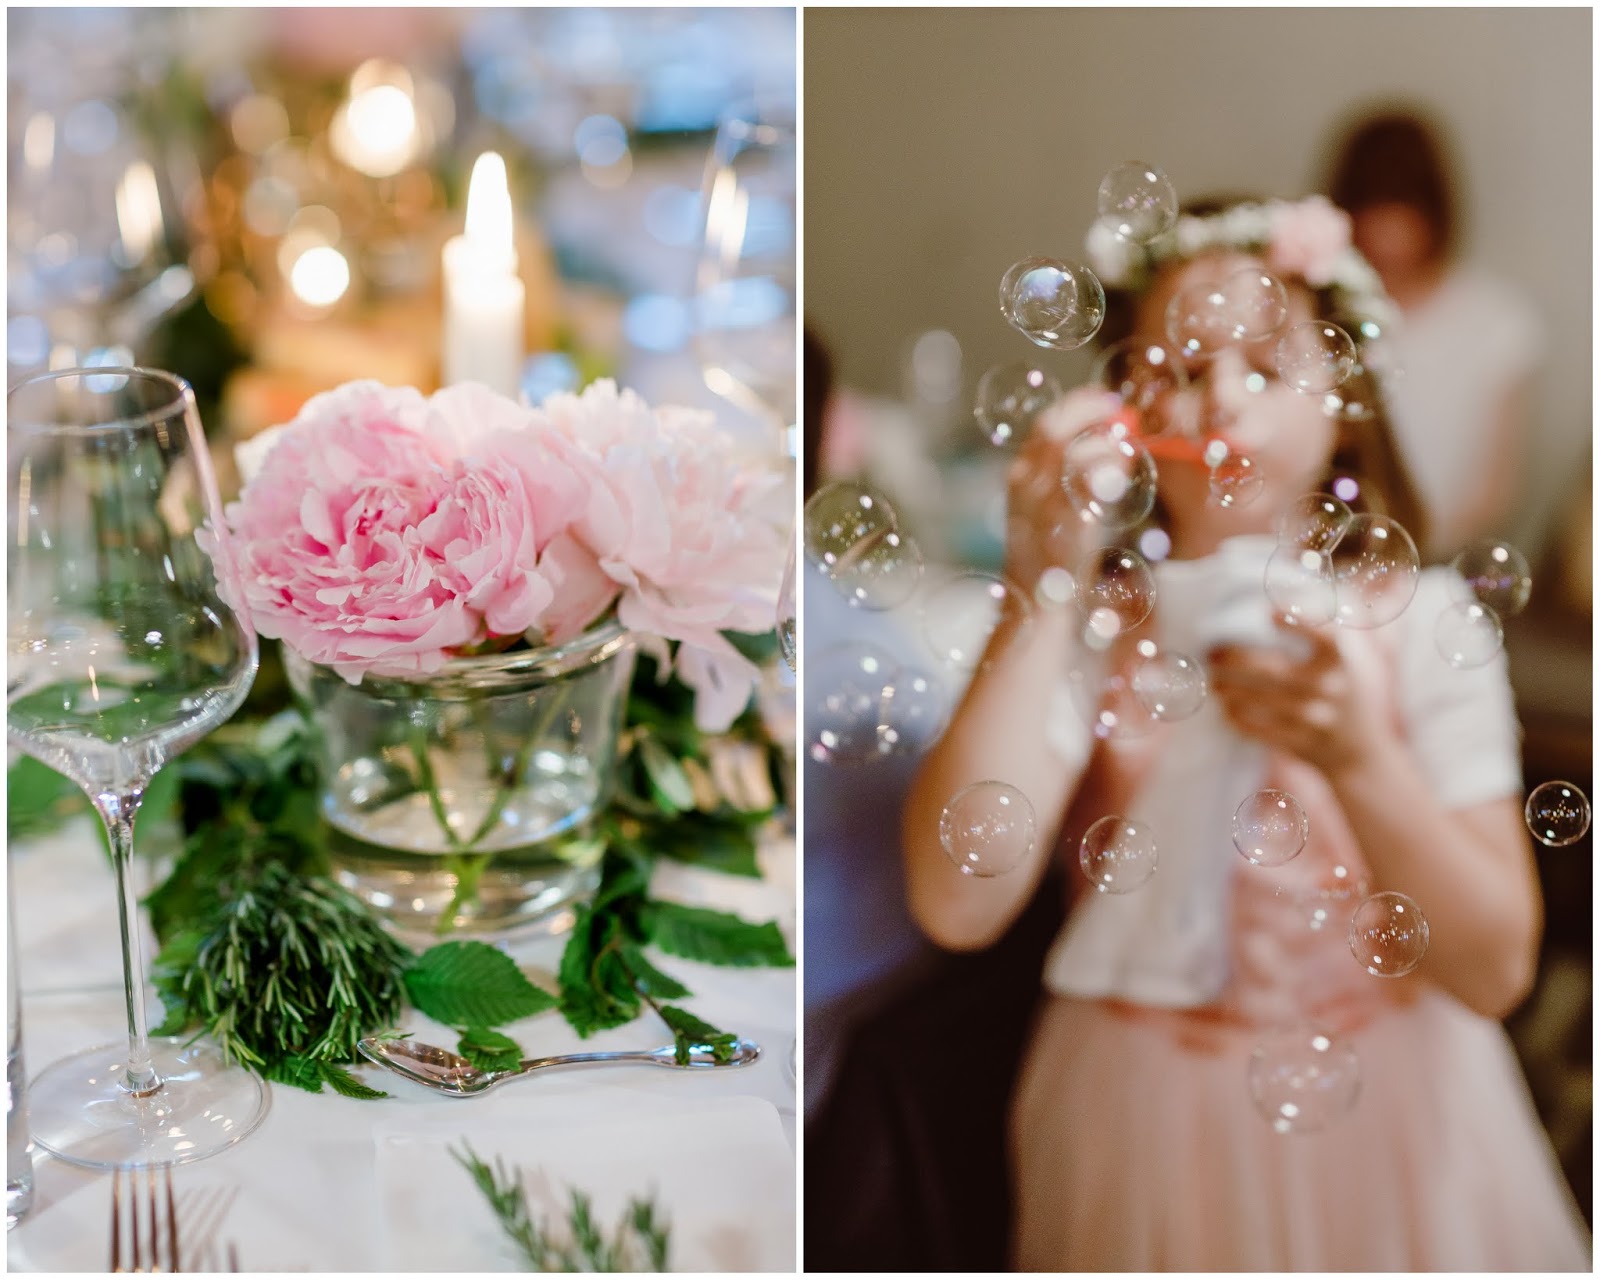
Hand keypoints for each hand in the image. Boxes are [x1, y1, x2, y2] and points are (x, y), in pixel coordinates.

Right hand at [1003, 389, 1121, 598]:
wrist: (1037, 601)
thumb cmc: (1052, 555)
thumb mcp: (1053, 508)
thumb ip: (1074, 476)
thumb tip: (1113, 445)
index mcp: (1020, 477)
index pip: (1045, 425)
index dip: (1076, 405)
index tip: (1103, 399)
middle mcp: (1025, 484)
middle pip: (1054, 428)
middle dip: (1089, 410)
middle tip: (1119, 409)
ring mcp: (1042, 503)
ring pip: (1070, 449)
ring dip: (1102, 440)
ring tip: (1125, 445)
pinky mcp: (1063, 523)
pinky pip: (1086, 481)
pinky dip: (1108, 466)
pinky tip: (1122, 468)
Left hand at [1207, 615, 1392, 776]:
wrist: (1363, 751)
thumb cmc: (1348, 687)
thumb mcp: (1353, 654)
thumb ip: (1326, 624)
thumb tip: (1284, 590)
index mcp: (1343, 660)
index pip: (1325, 638)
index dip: (1298, 623)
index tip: (1269, 613)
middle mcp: (1331, 688)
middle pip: (1271, 671)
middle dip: (1232, 660)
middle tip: (1212, 652)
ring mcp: (1316, 718)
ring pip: (1258, 701)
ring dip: (1227, 688)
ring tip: (1214, 679)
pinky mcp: (1300, 743)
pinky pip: (1258, 729)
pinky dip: (1237, 716)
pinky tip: (1226, 705)